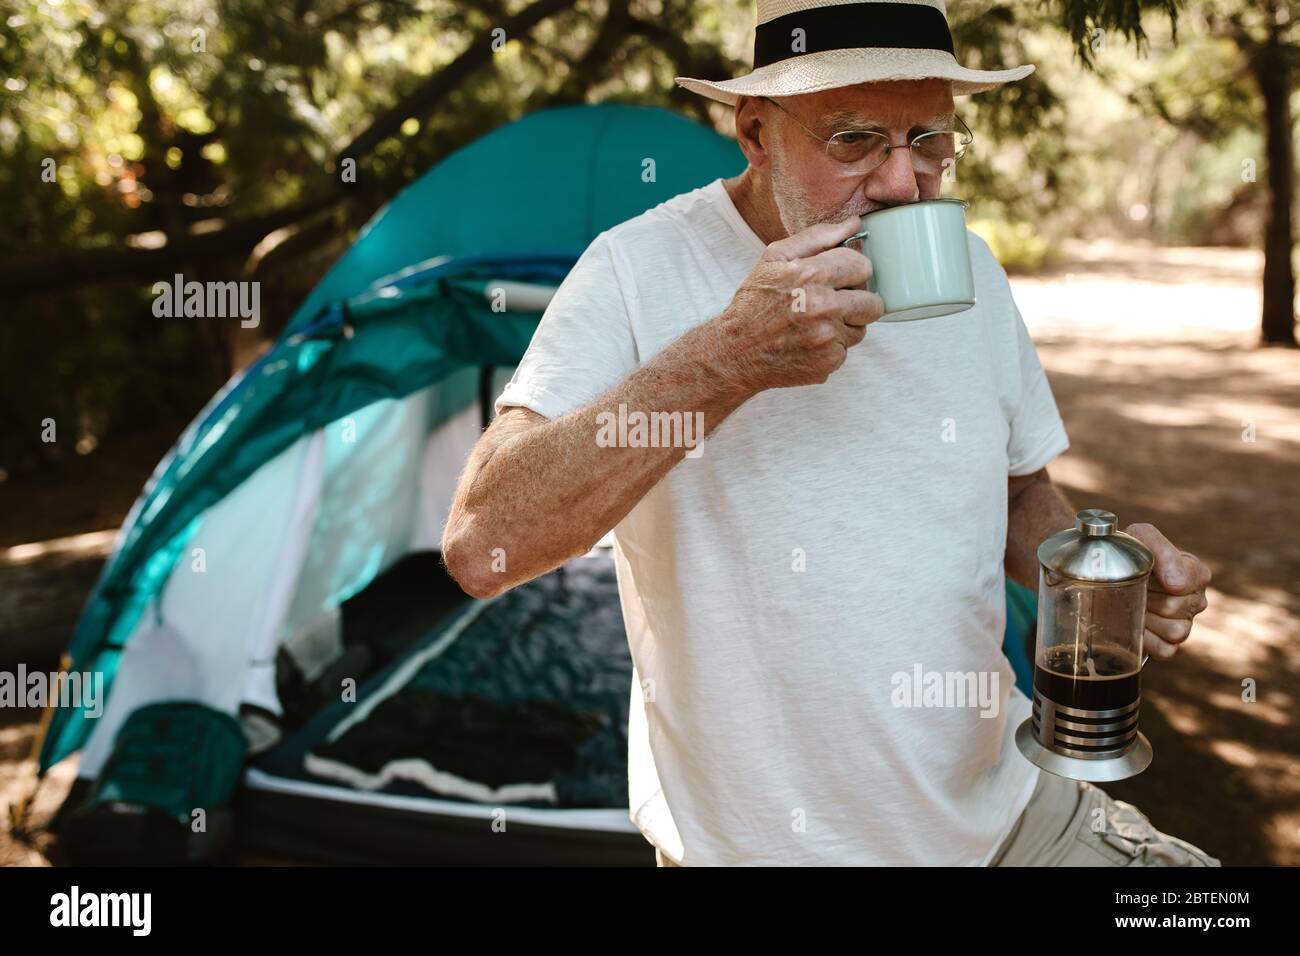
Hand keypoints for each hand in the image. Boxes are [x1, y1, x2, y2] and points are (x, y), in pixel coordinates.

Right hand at [712, 214, 883, 395]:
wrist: (736, 352)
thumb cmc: (755, 302)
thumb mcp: (775, 259)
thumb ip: (816, 237)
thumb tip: (854, 224)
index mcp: (811, 275)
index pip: (861, 265)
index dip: (851, 271)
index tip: (838, 278)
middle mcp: (823, 306)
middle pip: (872, 301)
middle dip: (856, 300)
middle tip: (831, 303)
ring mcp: (828, 337)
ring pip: (861, 327)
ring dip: (845, 325)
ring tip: (815, 324)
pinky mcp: (829, 361)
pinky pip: (847, 349)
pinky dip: (832, 346)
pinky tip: (809, 342)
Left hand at [1123, 523, 1211, 661]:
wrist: (1100, 573)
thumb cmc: (1125, 553)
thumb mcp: (1141, 536)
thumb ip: (1161, 548)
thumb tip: (1177, 584)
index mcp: (1195, 573)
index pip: (1194, 581)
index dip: (1166, 579)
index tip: (1149, 574)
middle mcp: (1194, 600)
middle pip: (1179, 607)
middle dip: (1150, 596)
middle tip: (1134, 588)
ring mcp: (1183, 624)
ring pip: (1176, 631)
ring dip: (1148, 618)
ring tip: (1134, 605)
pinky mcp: (1167, 645)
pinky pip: (1167, 649)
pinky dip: (1148, 640)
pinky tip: (1136, 625)